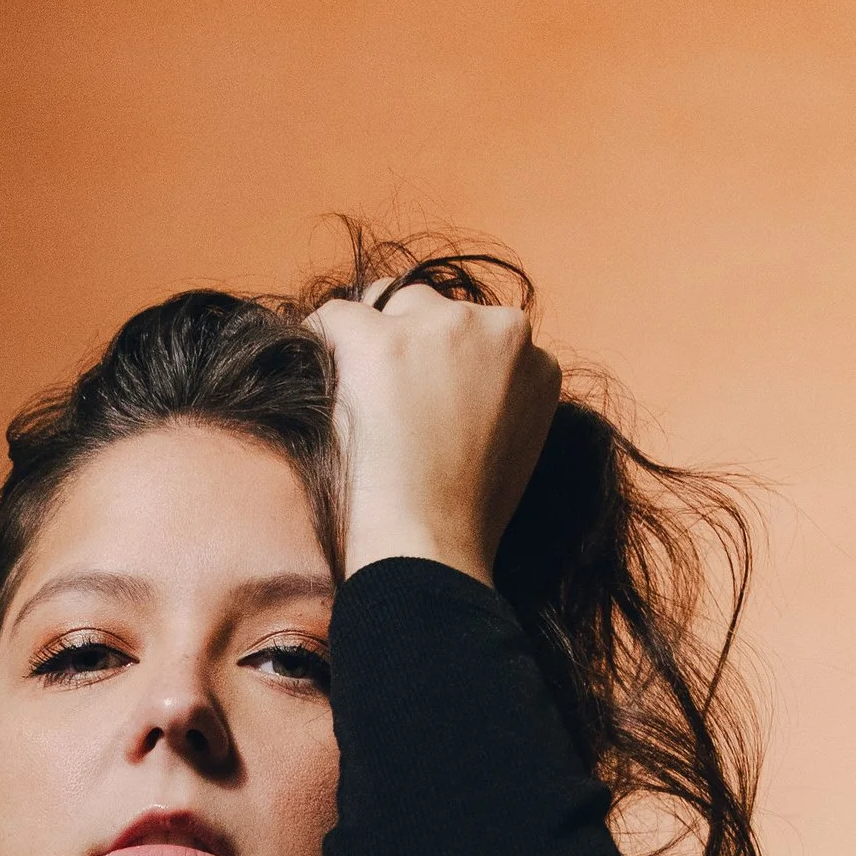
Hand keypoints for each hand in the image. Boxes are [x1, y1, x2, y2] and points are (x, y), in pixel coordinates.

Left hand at [312, 283, 560, 586]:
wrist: (429, 547)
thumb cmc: (464, 520)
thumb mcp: (513, 448)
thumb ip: (498, 399)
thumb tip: (456, 385)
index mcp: (537, 360)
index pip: (480, 332)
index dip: (442, 367)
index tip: (424, 407)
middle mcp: (497, 329)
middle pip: (432, 310)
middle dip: (408, 349)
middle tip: (385, 412)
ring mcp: (439, 329)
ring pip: (386, 309)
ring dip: (368, 346)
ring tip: (358, 409)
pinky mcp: (379, 341)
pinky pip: (335, 317)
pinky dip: (319, 346)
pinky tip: (321, 393)